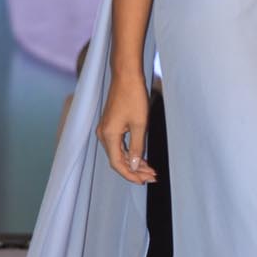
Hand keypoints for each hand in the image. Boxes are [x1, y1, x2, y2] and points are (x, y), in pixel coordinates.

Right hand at [96, 69, 156, 183]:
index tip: (144, 180)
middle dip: (134, 170)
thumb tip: (134, 166)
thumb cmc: (134, 97)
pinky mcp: (110, 125)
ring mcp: (106, 130)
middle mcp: (104, 134)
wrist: (126, 76)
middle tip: (152, 176)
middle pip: (117, 160)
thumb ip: (136, 147)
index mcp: (109, 135)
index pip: (117, 164)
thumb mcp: (140, 124)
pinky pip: (118, 145)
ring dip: (133, 163)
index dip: (130, 174)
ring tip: (150, 169)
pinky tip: (141, 158)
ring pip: (118, 153)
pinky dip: (130, 153)